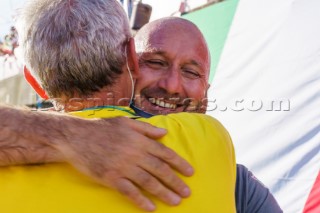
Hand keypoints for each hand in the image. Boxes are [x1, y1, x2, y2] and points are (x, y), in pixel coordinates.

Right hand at [56, 116, 193, 210]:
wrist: (76, 137)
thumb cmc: (101, 128)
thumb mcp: (125, 122)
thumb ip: (146, 128)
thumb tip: (164, 133)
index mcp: (140, 140)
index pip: (165, 153)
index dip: (179, 163)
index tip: (190, 172)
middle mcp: (135, 154)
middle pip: (160, 170)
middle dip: (176, 182)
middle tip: (187, 192)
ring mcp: (123, 167)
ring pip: (148, 182)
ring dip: (163, 193)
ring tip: (175, 202)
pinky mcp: (111, 178)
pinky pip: (129, 191)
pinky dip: (141, 200)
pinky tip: (151, 208)